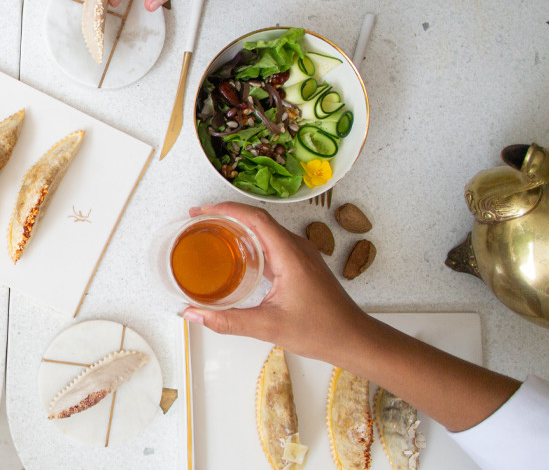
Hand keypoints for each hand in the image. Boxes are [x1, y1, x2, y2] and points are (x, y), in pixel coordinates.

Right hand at [180, 202, 370, 359]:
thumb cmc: (321, 331)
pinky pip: (273, 244)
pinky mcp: (302, 264)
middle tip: (200, 220)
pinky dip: (251, 242)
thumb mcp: (268, 326)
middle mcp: (297, 248)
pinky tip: (237, 256)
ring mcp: (301, 255)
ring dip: (239, 228)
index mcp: (290, 255)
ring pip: (266, 231)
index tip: (203, 210)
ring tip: (213, 233)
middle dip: (228, 215)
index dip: (227, 209)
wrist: (353, 338)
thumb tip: (195, 314)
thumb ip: (228, 320)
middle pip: (258, 219)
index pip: (256, 218)